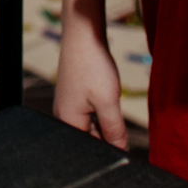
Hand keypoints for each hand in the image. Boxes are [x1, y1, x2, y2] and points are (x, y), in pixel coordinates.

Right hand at [53, 25, 127, 148]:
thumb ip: (114, 130)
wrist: (83, 35)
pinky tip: (108, 94)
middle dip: (109, 133)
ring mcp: (69, 105)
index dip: (109, 149)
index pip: (91, 149)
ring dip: (107, 120)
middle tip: (117, 114)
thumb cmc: (91, 66)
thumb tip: (120, 151)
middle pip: (91, 138)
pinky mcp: (75, 96)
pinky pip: (91, 113)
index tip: (123, 139)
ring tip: (110, 98)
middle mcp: (64, 116)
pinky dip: (102, 109)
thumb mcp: (108, 101)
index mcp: (67, 121)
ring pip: (93, 125)